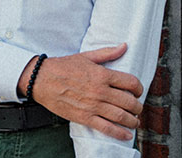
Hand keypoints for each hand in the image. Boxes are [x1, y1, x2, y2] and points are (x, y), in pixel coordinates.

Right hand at [18, 43, 143, 140]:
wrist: (42, 79)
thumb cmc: (64, 66)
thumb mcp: (87, 56)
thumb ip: (107, 53)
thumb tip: (124, 46)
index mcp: (102, 74)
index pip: (131, 82)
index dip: (139, 88)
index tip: (138, 91)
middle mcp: (100, 91)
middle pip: (129, 101)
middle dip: (137, 106)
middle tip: (138, 108)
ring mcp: (93, 106)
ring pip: (121, 116)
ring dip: (133, 121)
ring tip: (135, 121)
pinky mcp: (84, 117)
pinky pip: (106, 128)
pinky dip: (119, 133)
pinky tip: (127, 135)